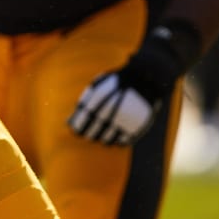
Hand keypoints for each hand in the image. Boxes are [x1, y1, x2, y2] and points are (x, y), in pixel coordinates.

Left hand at [67, 26, 187, 145]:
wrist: (147, 77)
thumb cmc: (118, 81)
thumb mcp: (98, 85)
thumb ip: (84, 101)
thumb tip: (70, 120)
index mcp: (100, 100)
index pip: (85, 120)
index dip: (78, 127)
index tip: (75, 131)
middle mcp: (113, 111)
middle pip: (96, 131)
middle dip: (89, 135)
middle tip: (87, 136)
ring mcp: (127, 120)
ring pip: (109, 139)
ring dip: (102, 140)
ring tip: (101, 138)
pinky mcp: (138, 127)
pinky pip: (125, 140)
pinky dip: (118, 142)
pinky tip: (115, 139)